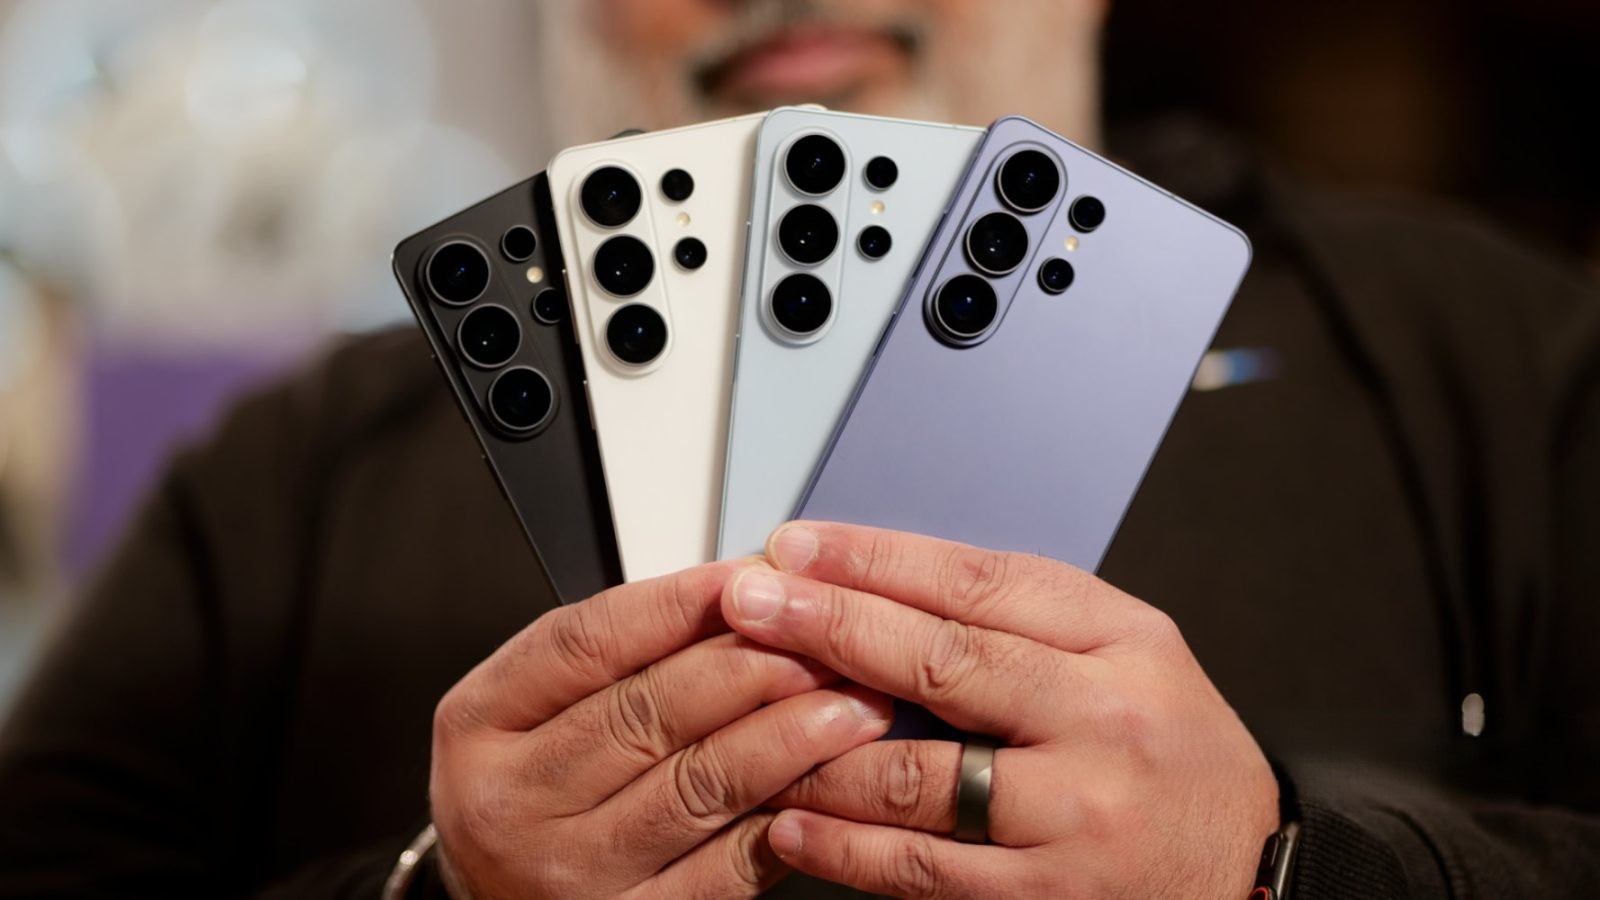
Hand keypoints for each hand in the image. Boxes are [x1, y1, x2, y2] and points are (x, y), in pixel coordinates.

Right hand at [429, 559, 892, 898]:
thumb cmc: (537, 787)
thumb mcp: (538, 706)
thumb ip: (620, 652)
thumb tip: (744, 588)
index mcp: (480, 724)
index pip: (584, 642)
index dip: (675, 602)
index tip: (750, 577)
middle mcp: (512, 801)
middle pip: (645, 712)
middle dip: (751, 665)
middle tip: (824, 639)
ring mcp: (568, 872)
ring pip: (697, 786)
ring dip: (789, 737)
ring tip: (851, 702)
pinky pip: (724, 866)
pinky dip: (784, 816)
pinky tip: (829, 782)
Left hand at [720, 523, 1278, 898]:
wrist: (1251, 871)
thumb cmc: (1171, 753)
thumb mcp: (1127, 656)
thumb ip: (1023, 621)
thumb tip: (880, 582)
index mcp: (1125, 641)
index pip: (982, 582)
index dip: (875, 559)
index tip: (796, 545)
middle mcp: (1107, 721)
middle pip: (944, 661)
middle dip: (828, 625)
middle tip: (747, 603)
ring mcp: (1079, 816)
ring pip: (919, 775)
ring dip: (815, 745)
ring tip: (743, 714)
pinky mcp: (1051, 896)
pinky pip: (924, 868)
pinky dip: (845, 846)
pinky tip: (790, 821)